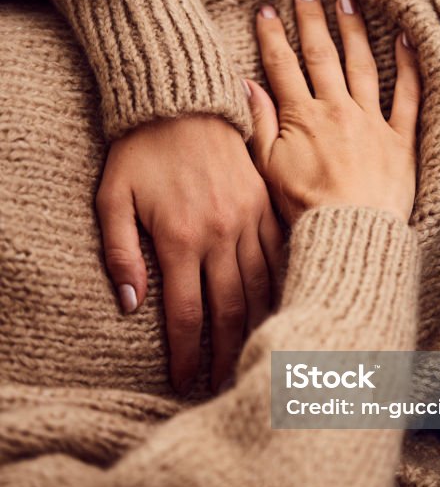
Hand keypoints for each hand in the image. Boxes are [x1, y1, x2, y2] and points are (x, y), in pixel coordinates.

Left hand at [96, 115, 283, 393]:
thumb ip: (120, 253)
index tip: (184, 383)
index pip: (188, 314)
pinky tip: (278, 309)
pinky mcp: (266, 203)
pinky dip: (280, 286)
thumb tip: (131, 304)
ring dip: (256, 327)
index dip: (187, 355)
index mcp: (181, 238)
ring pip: (261, 287)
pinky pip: (279, 254)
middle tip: (223, 385)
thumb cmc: (140, 151)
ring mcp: (249, 218)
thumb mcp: (112, 199)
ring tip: (252, 358)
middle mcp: (221, 233)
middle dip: (225, 354)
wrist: (182, 100)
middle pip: (229, 310)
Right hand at [245, 0, 419, 225]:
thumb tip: (247, 85)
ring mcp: (371, 122)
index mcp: (302, 118)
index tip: (267, 9)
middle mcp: (337, 111)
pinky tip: (406, 38)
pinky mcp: (400, 139)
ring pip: (362, 66)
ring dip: (354, 31)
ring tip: (348, 2)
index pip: (283, 66)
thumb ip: (260, 124)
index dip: (273, 36)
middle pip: (322, 56)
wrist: (349, 233)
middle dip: (312, 20)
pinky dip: (409, 66)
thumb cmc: (304, 209)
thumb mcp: (268, 169)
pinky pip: (408, 96)